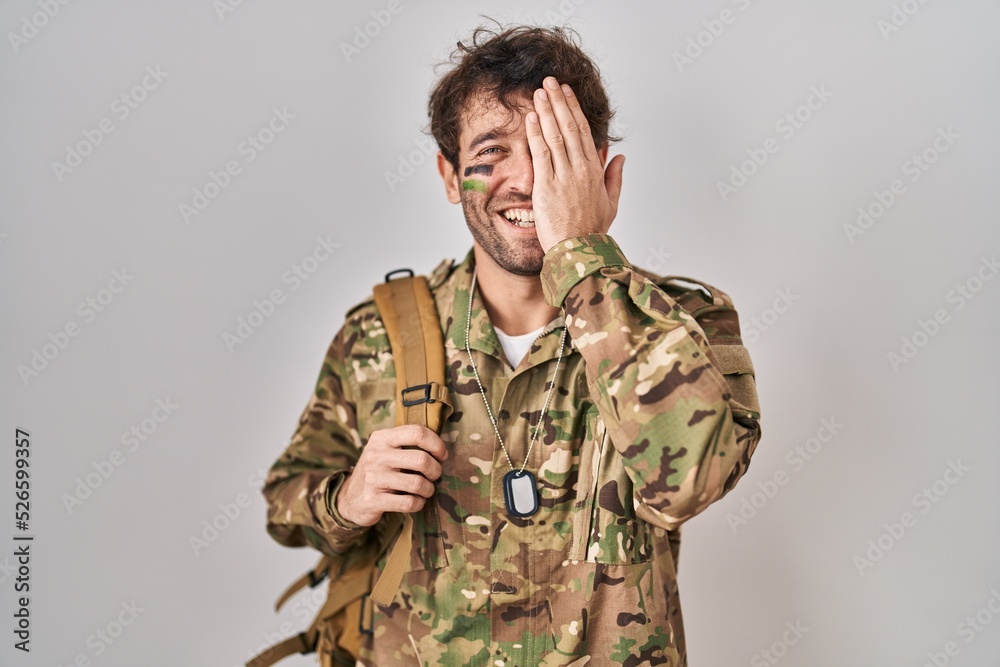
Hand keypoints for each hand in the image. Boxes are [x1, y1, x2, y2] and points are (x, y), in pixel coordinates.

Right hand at [336, 424, 447, 526]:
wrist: (349, 498)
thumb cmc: (378, 470)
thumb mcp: (385, 449)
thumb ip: (407, 442)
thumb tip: (441, 447)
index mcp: (381, 438)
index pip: (417, 432)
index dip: (437, 444)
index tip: (442, 456)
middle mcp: (376, 455)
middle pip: (421, 459)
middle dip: (435, 470)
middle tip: (434, 475)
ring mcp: (373, 478)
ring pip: (417, 483)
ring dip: (429, 489)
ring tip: (426, 490)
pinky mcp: (373, 500)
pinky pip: (409, 503)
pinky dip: (419, 503)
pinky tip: (417, 501)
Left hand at [526, 76, 625, 252]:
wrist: (579, 252)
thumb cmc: (592, 231)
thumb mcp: (610, 203)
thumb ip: (614, 177)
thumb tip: (619, 155)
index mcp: (594, 171)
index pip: (583, 132)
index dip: (574, 110)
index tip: (566, 93)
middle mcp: (580, 169)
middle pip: (568, 127)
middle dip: (558, 102)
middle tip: (549, 82)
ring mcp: (563, 177)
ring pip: (555, 136)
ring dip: (546, 111)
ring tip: (538, 92)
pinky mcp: (546, 187)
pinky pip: (541, 154)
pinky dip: (536, 134)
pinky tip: (531, 117)